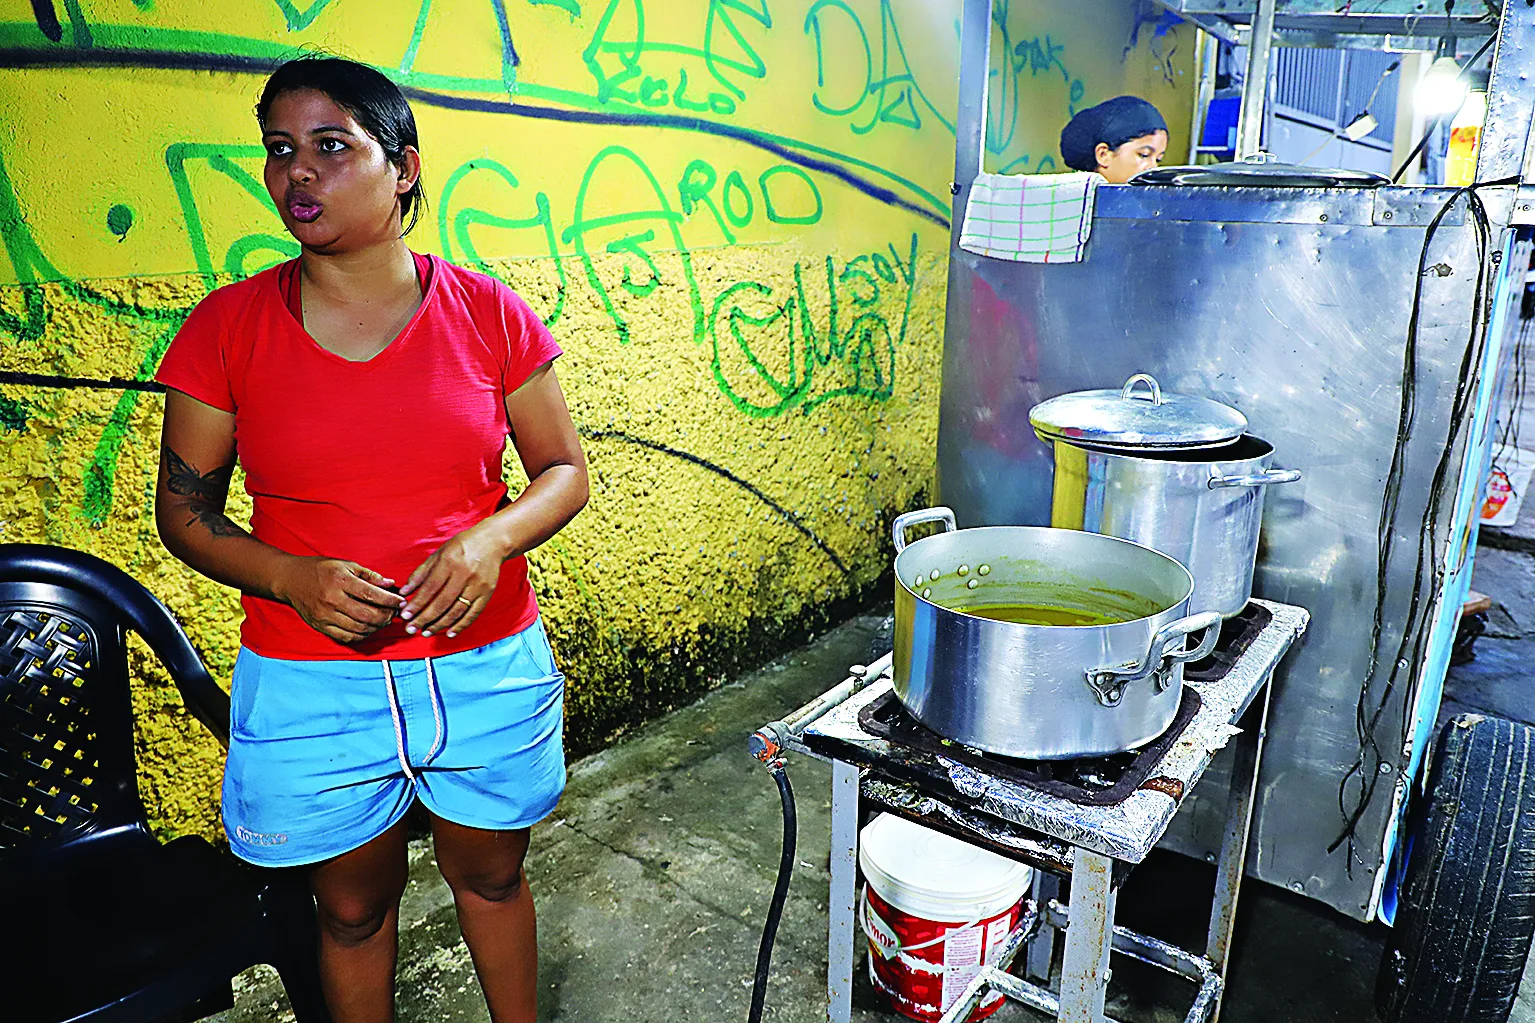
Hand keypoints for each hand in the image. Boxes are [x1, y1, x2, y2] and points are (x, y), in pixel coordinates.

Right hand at [275, 557, 404, 643]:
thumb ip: (369, 575)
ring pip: (359, 629)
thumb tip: (391, 584)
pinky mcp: (320, 626)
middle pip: (367, 615)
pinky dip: (362, 635)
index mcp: (340, 581)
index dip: (390, 600)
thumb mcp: (346, 565)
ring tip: (385, 620)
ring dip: (377, 627)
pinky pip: (346, 637)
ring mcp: (325, 615)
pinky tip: (370, 628)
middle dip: (386, 616)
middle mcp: (332, 600)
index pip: (372, 595)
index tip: (402, 602)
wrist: (290, 579)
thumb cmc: (321, 569)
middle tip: (395, 613)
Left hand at [399, 526, 503, 637]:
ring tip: (426, 632)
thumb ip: (421, 573)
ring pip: (457, 610)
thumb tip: (405, 592)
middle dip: (425, 618)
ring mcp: (478, 585)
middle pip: (442, 602)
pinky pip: (473, 613)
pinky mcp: (487, 593)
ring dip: (440, 624)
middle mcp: (464, 574)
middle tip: (411, 628)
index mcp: (450, 562)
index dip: (417, 603)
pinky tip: (449, 633)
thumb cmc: (461, 546)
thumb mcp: (439, 554)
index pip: (430, 588)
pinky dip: (461, 625)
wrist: (492, 542)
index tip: (405, 615)